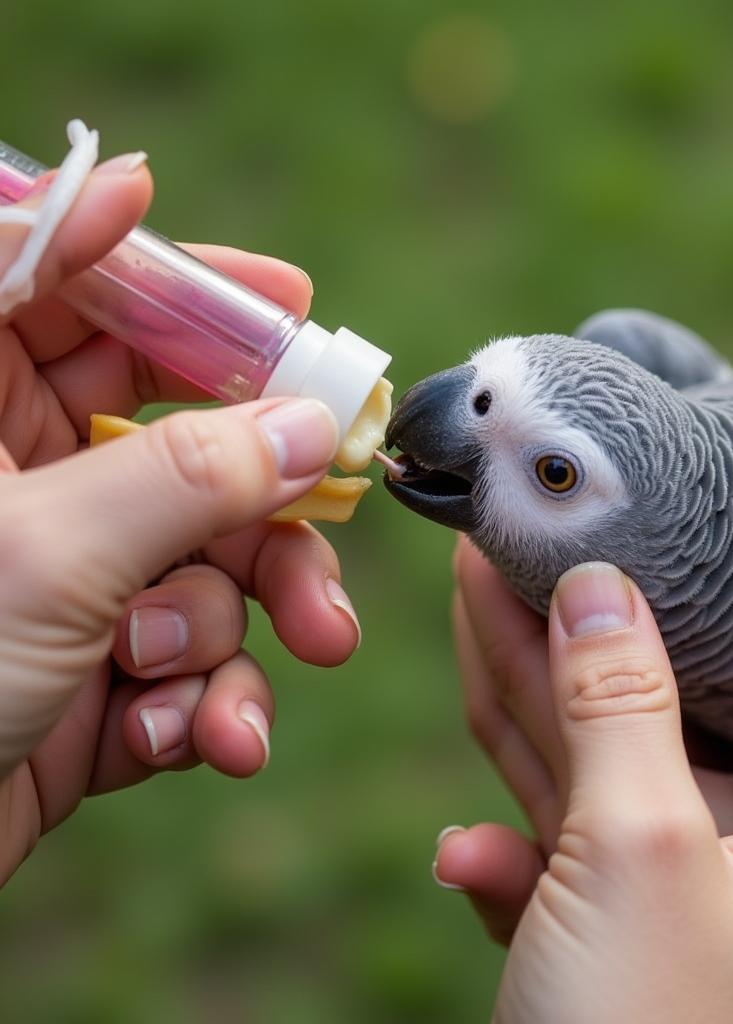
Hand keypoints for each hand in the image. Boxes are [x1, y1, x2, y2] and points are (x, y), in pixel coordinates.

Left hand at [0, 154, 360, 884]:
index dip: (184, 280)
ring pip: (213, 561)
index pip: (73, 292)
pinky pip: (197, 657)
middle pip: (184, 438)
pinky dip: (204, 702)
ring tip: (230, 698)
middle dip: (265, 494)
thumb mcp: (47, 556)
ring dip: (238, 626)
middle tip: (336, 495)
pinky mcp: (103, 671)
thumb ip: (190, 477)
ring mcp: (72, 582)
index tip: (291, 293)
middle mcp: (24, 485)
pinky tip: (178, 740)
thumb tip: (310, 424)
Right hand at [441, 542, 732, 1022]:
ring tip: (487, 592)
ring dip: (536, 687)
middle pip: (689, 710)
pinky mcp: (594, 946)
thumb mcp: (643, 853)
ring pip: (599, 764)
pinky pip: (551, 846)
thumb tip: (597, 584)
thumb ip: (620, 708)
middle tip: (582, 533)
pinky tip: (463, 842)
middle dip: (625, 621)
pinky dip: (506, 825)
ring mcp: (664, 909)